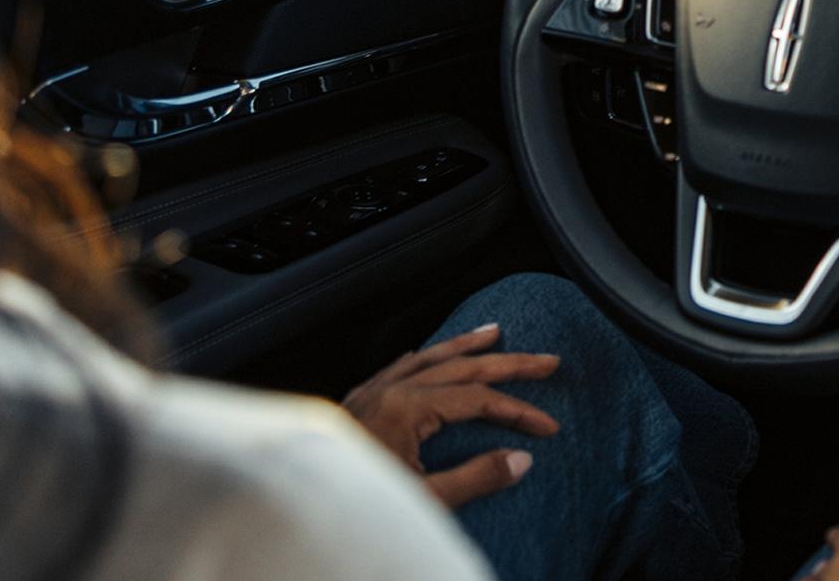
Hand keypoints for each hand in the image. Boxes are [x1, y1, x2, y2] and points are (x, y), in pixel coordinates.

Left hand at [342, 322, 560, 507]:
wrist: (292, 506)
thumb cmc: (353, 507)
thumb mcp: (423, 500)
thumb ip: (474, 478)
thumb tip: (520, 460)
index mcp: (407, 408)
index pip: (478, 399)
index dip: (518, 410)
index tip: (546, 426)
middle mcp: (389, 390)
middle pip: (461, 367)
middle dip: (508, 362)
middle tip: (545, 360)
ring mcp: (370, 393)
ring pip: (428, 357)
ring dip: (465, 345)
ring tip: (495, 333)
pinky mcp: (355, 404)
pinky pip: (397, 366)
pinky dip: (423, 356)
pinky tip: (429, 353)